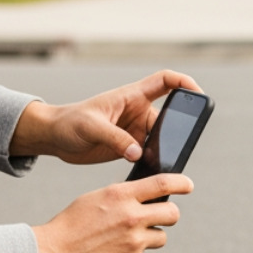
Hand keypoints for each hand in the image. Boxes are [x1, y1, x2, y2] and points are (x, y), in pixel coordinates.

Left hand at [10, 70, 201, 164]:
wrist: (55, 138)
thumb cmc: (69, 122)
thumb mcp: (91, 127)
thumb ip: (115, 139)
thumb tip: (138, 153)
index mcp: (131, 96)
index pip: (165, 81)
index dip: (184, 83)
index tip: (198, 94)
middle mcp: (138, 111)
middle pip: (170, 117)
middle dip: (178, 129)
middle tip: (180, 144)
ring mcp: (136, 130)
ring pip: (162, 139)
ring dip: (165, 150)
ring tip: (162, 162)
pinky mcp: (131, 147)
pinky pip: (151, 154)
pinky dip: (154, 162)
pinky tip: (151, 172)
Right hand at [32, 173, 194, 252]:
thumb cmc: (71, 225)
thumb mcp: (95, 198)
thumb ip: (121, 196)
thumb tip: (143, 196)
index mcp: (121, 196)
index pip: (162, 183)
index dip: (181, 183)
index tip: (188, 185)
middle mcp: (132, 217)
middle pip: (173, 213)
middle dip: (170, 214)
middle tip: (161, 217)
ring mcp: (135, 242)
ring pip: (160, 237)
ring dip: (148, 237)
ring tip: (122, 239)